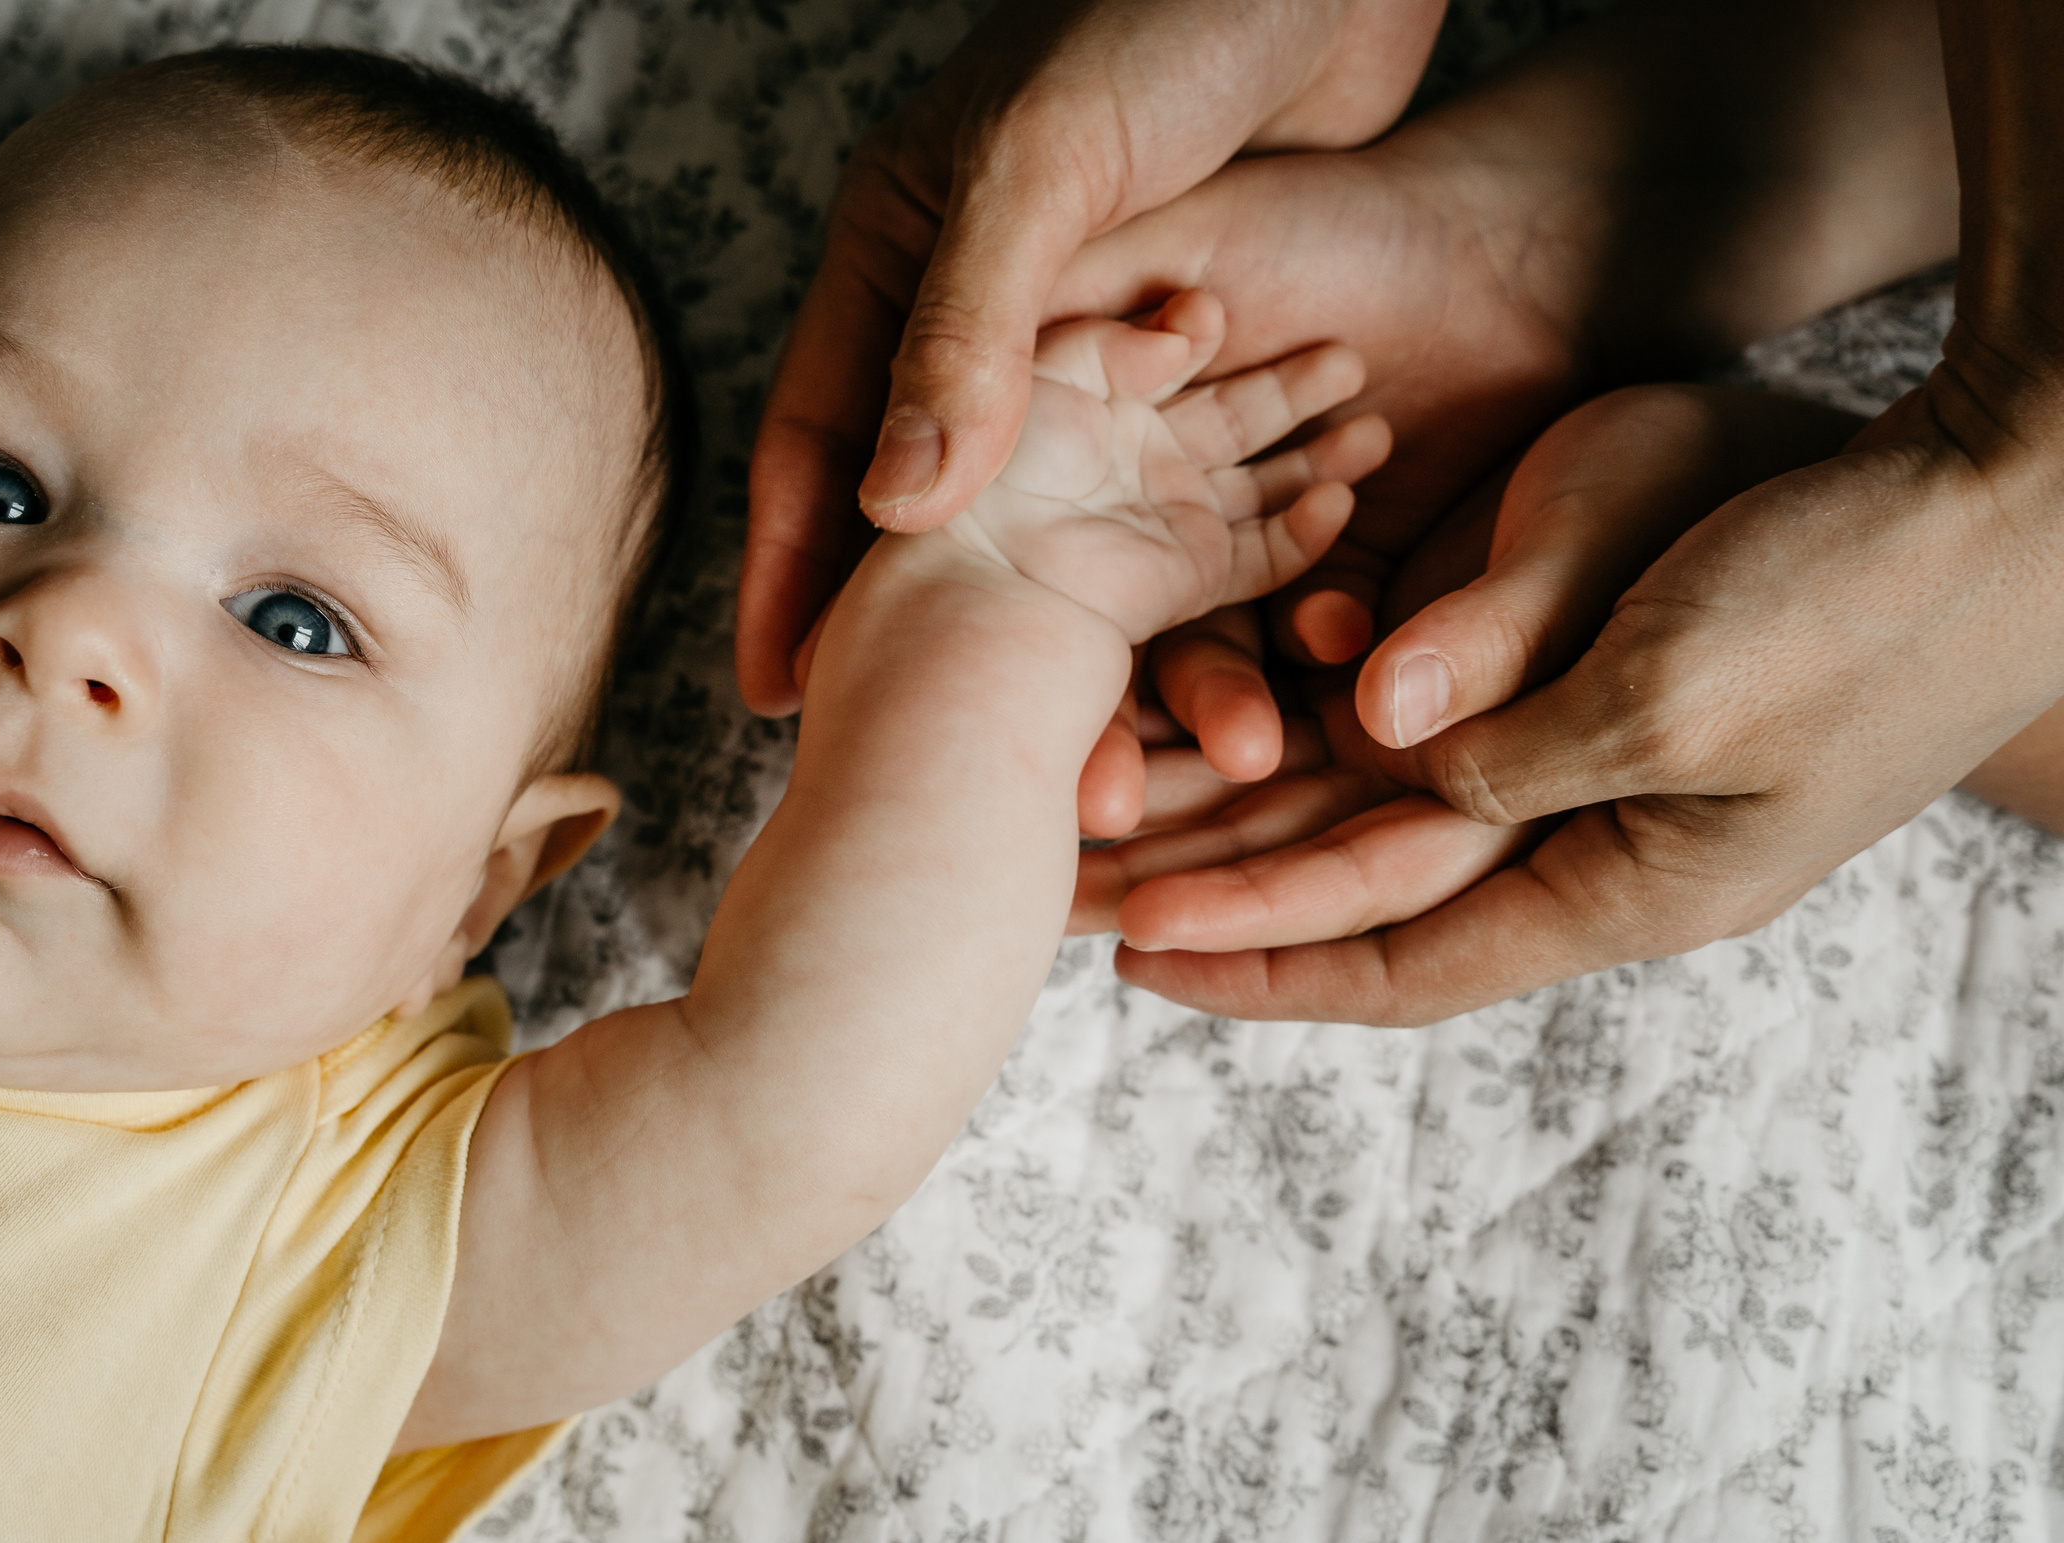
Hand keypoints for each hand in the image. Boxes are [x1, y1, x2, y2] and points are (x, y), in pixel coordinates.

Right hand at [742, 0, 1448, 711]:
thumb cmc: (1162, 19)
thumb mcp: (1046, 168)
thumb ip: (969, 329)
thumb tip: (895, 512)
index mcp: (904, 262)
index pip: (819, 440)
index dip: (795, 569)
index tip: (779, 691)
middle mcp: (984, 316)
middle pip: (945, 508)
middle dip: (950, 639)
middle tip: (948, 760)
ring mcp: (1092, 343)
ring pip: (1070, 519)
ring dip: (1091, 634)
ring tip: (1120, 757)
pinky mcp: (1199, 359)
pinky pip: (1182, 491)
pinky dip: (1199, 576)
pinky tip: (1216, 667)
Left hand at [1080, 386, 1857, 946]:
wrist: (1996, 492)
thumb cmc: (1860, 599)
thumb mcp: (1677, 675)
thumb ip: (1511, 724)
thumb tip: (1372, 738)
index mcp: (1617, 885)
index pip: (1399, 957)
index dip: (1264, 961)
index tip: (1136, 953)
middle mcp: (1581, 833)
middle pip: (1362, 889)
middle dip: (1223, 885)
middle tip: (1078, 878)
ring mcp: (1582, 749)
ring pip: (1376, 801)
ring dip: (1251, 804)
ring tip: (1113, 803)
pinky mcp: (1578, 661)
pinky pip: (1422, 711)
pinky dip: (1320, 713)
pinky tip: (1222, 700)